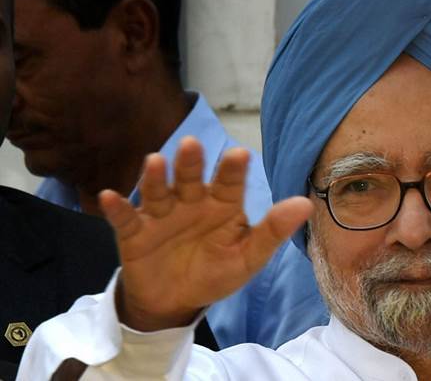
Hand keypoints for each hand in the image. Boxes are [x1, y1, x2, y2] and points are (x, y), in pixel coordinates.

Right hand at [99, 137, 312, 331]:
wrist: (176, 301)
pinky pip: (125, 218)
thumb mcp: (248, 257)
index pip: (229, 183)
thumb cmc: (216, 272)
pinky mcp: (134, 232)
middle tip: (191, 145)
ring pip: (158, 191)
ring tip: (154, 163)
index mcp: (221, 204)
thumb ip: (273, 231)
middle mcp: (190, 202)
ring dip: (155, 178)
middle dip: (190, 163)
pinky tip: (108, 198)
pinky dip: (117, 208)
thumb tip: (306, 205)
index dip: (232, 171)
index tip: (239, 155)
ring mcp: (161, 214)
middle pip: (190, 178)